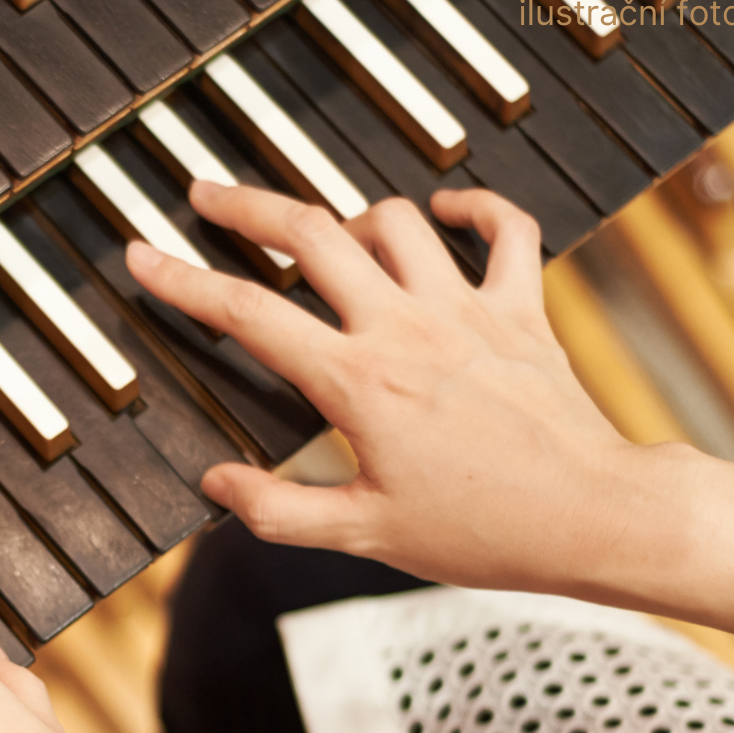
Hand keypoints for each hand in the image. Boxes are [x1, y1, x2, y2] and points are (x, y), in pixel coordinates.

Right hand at [127, 182, 733, 640]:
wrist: (590, 518)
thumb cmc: (484, 533)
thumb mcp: (365, 536)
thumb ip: (277, 509)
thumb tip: (216, 482)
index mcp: (358, 383)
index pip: (248, 314)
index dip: (183, 280)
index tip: (143, 256)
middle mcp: (406, 328)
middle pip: (310, 232)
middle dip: (247, 205)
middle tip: (209, 196)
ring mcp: (467, 310)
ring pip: (395, 220)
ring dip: (351, 216)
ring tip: (325, 236)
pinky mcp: (521, 309)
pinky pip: (504, 229)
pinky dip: (475, 208)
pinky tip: (445, 212)